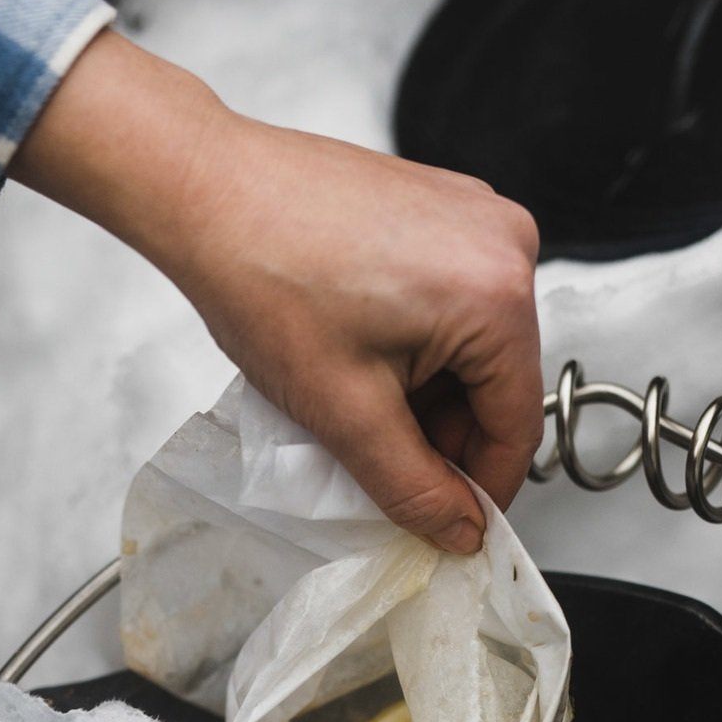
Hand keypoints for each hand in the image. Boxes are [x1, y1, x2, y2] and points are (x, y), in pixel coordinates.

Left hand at [11, 36, 542, 553]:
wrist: (205, 191)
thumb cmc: (263, 274)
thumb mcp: (348, 415)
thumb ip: (415, 489)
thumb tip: (460, 529)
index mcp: (497, 292)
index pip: (517, 426)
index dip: (482, 492)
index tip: (452, 527)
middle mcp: (504, 242)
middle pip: (498, 385)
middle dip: (447, 439)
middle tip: (385, 469)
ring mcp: (474, 217)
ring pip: (473, 350)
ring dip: (427, 396)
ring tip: (356, 402)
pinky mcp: (442, 209)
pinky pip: (452, 306)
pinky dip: (416, 349)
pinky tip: (359, 357)